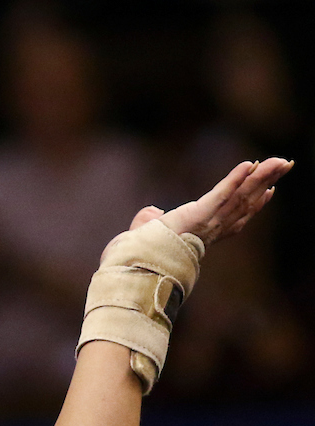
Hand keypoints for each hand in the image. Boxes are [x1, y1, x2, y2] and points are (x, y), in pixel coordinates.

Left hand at [127, 158, 292, 243]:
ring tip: (280, 161)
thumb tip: (153, 211)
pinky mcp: (200, 213)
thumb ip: (151, 220)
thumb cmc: (144, 254)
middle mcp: (213, 228)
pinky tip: (250, 164)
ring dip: (262, 176)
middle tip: (285, 165)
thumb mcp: (149, 233)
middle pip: (247, 202)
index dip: (256, 204)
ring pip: (242, 195)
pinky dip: (236, 178)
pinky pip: (222, 193)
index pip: (236, 216)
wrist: (141, 264)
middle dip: (267, 182)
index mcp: (205, 232)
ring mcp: (209, 221)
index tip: (270, 191)